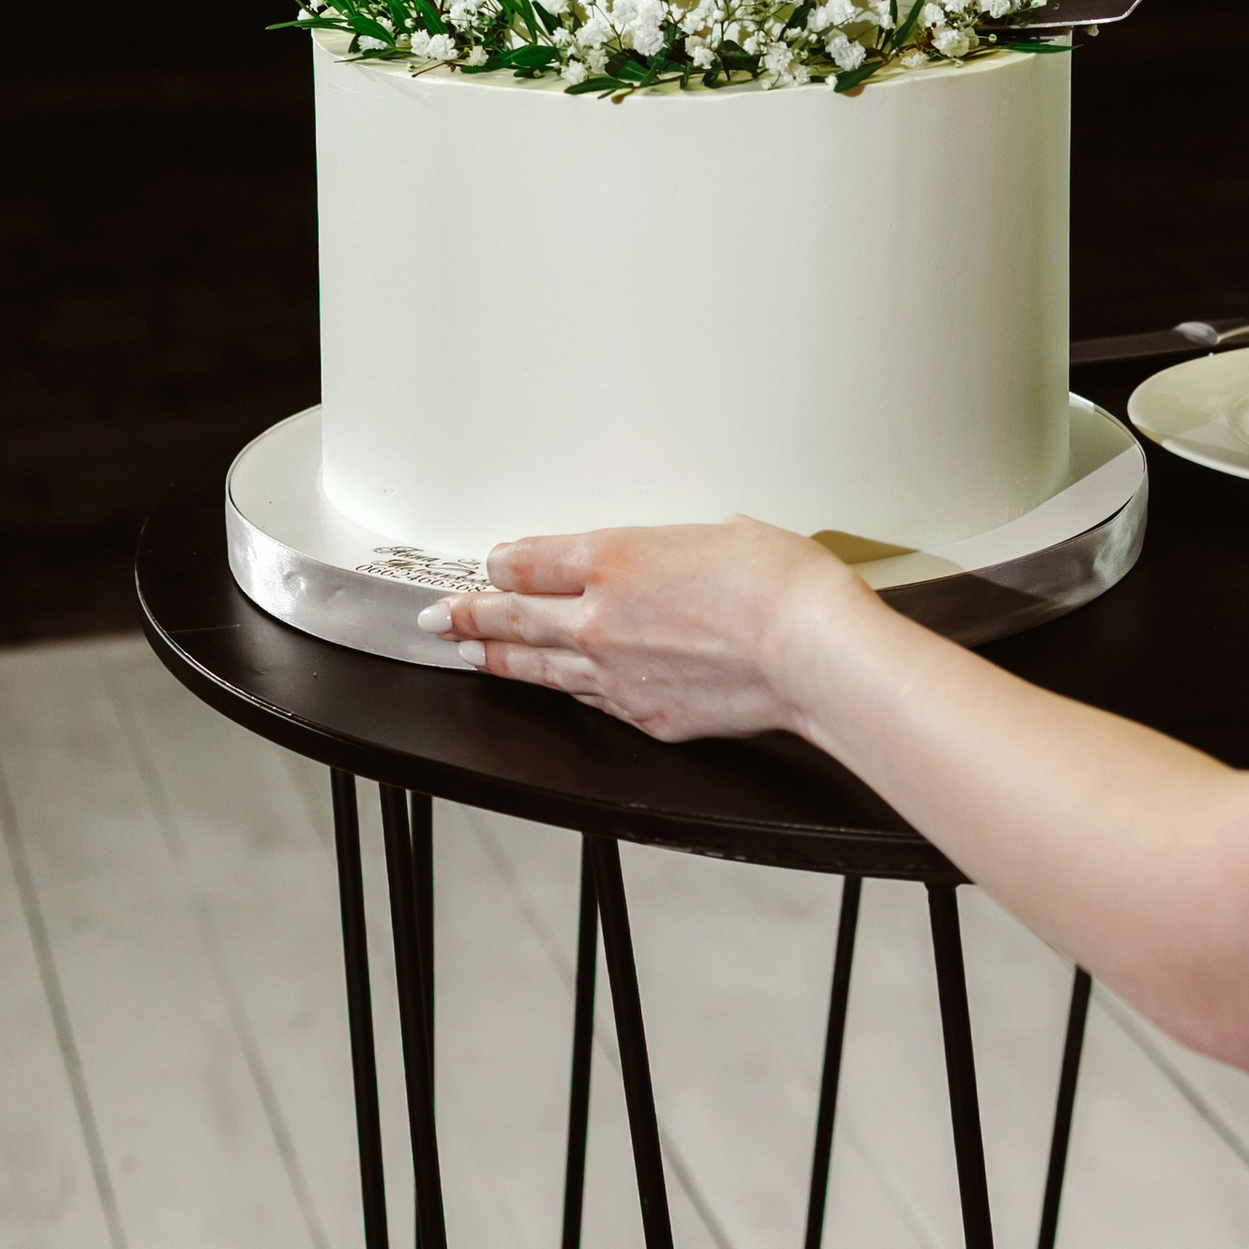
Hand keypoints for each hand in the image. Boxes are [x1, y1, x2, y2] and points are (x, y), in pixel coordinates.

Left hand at [423, 517, 863, 735]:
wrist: (809, 651)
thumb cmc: (782, 585)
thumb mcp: (727, 533)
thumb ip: (690, 549)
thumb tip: (693, 557)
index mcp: (616, 556)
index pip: (533, 561)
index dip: (504, 564)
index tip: (489, 565)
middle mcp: (601, 616)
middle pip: (515, 615)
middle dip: (469, 615)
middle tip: (439, 617)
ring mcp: (616, 673)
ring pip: (538, 666)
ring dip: (499, 659)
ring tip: (471, 656)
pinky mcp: (644, 715)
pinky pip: (588, 702)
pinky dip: (562, 692)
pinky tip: (552, 691)